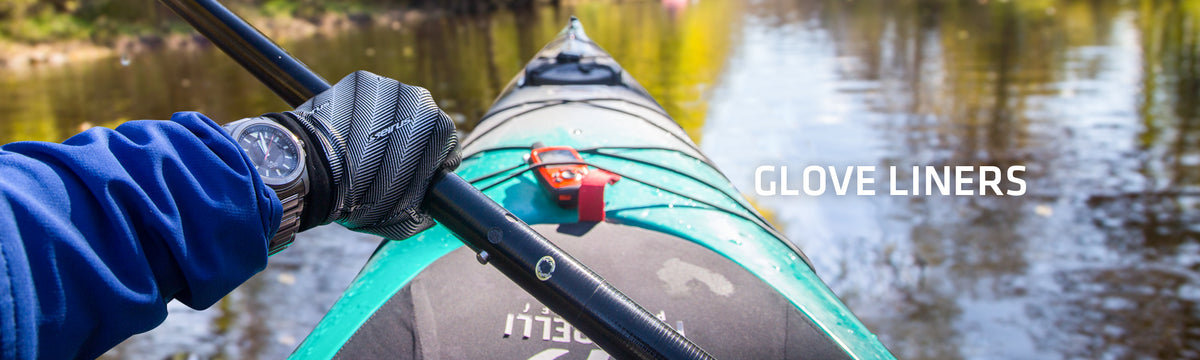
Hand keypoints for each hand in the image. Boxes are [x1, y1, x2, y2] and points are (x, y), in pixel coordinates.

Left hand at [285, 71, 458, 238]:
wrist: (313, 171)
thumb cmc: (362, 198)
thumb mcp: (403, 219)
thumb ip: (424, 210)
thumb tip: (428, 208)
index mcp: (440, 129)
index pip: (446, 147)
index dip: (430, 166)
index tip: (409, 178)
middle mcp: (420, 98)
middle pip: (421, 124)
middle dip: (406, 143)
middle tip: (381, 166)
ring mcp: (388, 84)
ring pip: (393, 108)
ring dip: (382, 125)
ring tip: (360, 149)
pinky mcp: (359, 79)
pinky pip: (366, 98)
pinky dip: (358, 113)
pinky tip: (346, 133)